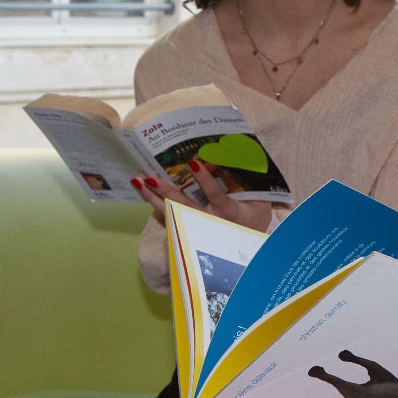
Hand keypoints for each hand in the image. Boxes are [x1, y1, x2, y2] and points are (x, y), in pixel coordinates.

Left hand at [132, 162, 274, 233]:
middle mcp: (209, 222)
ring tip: (138, 181)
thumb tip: (245, 149)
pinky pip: (168, 216)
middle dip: (165, 191)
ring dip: (152, 197)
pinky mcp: (188, 230)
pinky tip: (143, 191)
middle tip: (149, 177)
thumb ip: (252, 178)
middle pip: (184, 207)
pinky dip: (155, 203)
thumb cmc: (254, 217)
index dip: (205, 180)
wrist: (251, 247)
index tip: (193, 163)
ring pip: (171, 213)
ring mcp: (196, 228)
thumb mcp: (260, 199)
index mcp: (229, 213)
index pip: (216, 195)